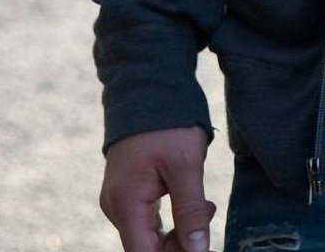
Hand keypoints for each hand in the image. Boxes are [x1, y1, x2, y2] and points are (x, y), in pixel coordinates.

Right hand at [100, 126, 216, 251]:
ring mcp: (118, 201)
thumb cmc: (167, 124)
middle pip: (147, 249)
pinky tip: (190, 199)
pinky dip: (171, 220)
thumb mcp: (186, 166)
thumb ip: (191, 212)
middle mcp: (115, 207)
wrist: (147, 89)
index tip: (200, 246)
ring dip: (179, 231)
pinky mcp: (126, 195)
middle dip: (180, 244)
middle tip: (209, 212)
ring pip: (148, 238)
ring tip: (205, 204)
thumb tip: (198, 251)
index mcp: (125, 203)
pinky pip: (147, 222)